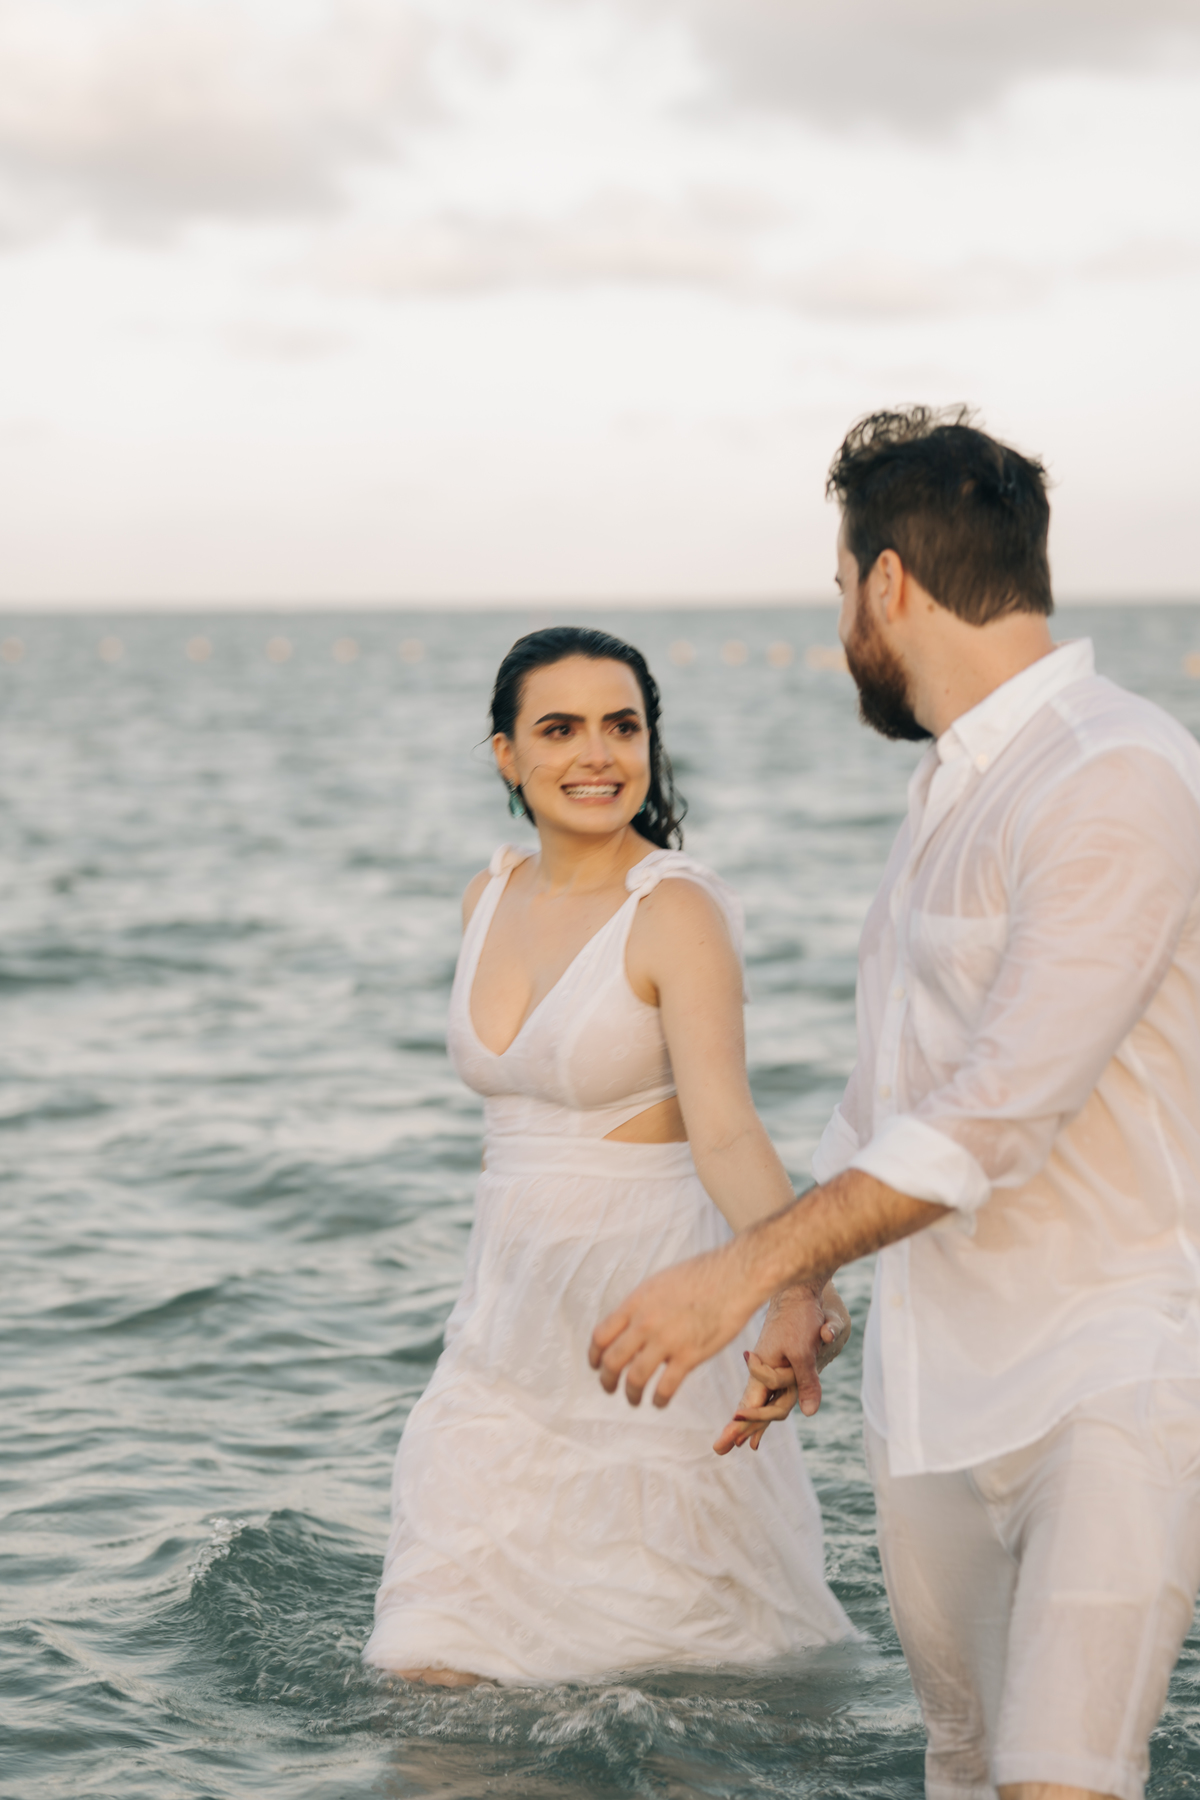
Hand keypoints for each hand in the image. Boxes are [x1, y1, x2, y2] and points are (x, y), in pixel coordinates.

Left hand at [589, 1241, 760, 1407]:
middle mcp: (645, 1323)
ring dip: (630, 1394)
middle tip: (609, 1387)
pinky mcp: (689, 1356)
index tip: (597, 1364)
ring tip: (633, 1400)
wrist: (734, 1276)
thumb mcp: (659, 1283)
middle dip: (606, 1379)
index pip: (601, 1335)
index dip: (595, 1355)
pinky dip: (658, 1399)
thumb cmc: (701, 1275)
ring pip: (635, 1378)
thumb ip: (641, 1305)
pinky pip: (665, 1387)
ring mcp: (666, 1340)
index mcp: (636, 1302)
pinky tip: (659, 1401)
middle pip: (613, 1360)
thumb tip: (629, 1325)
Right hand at [712, 1284, 850, 1454]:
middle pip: (753, 1405)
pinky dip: (764, 1405)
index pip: (752, 1404)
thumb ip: (806, 1382)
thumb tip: (809, 1413)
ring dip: (754, 1419)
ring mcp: (771, 1366)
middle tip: (718, 1448)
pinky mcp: (781, 1363)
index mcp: (763, 1368)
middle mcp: (764, 1370)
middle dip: (738, 1428)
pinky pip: (772, 1389)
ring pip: (763, 1398)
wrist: (797, 1290)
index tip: (726, 1442)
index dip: (742, 1424)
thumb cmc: (798, 1317)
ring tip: (746, 1441)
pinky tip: (755, 1411)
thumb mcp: (804, 1351)